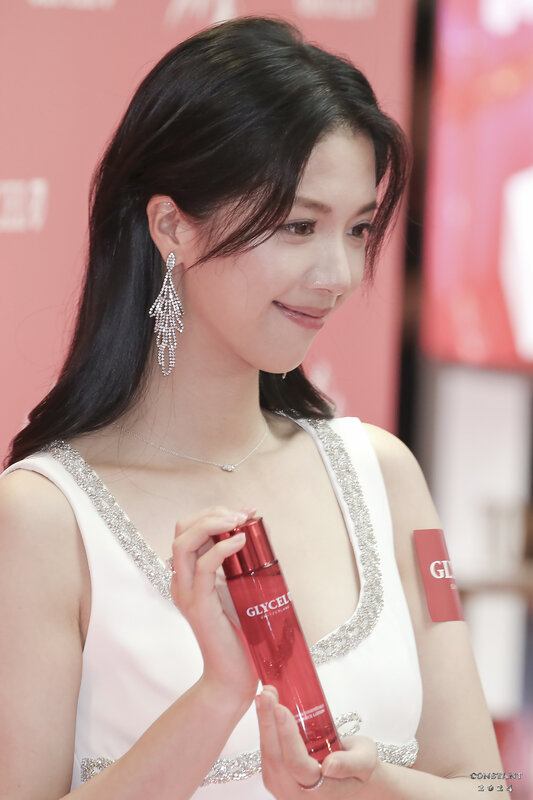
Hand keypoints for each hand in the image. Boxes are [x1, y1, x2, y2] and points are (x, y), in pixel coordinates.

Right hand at [171, 505, 258, 705]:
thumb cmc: (241, 635)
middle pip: (182, 529)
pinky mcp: (199, 606)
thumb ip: (239, 566)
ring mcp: (186, 593)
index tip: (244, 512)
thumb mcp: (239, 590)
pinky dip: (221, 548)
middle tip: (242, 515)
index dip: (213, 514)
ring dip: (213, 523)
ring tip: (239, 522)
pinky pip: (203, 567)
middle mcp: (180, 581)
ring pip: (184, 542)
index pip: (188, 530)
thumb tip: (258, 534)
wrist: (234, 677)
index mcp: (188, 576)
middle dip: (212, 513)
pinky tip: (241, 541)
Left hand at [257, 686, 381, 797]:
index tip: (281, 709)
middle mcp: (297, 795)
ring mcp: (284, 788)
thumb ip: (350, 764)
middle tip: (266, 694)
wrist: (354, 780)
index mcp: (321, 792)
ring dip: (264, 724)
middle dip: (268, 723)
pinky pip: (267, 754)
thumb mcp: (365, 762)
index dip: (287, 737)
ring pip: (267, 757)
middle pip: (275, 760)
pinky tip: (266, 708)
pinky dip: (265, 729)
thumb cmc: (360, 769)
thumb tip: (328, 766)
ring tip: (265, 695)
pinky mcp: (278, 778)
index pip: (297, 765)